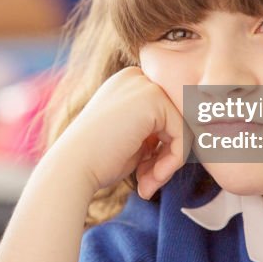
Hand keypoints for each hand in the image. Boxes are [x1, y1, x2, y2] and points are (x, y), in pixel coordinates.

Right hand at [48, 67, 188, 199]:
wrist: (73, 167)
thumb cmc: (96, 160)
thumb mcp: (131, 140)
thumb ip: (156, 133)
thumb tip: (189, 138)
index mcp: (128, 85)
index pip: (164, 116)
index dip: (160, 149)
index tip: (145, 175)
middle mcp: (137, 78)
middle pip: (176, 119)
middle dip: (167, 156)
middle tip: (148, 183)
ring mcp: (145, 85)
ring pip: (183, 127)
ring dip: (170, 163)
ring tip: (148, 184)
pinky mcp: (153, 98)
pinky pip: (183, 134)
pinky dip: (172, 162)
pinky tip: (151, 178)